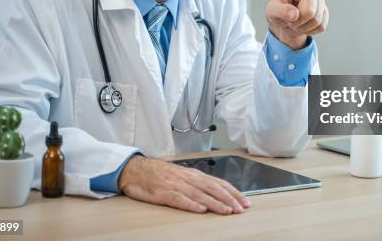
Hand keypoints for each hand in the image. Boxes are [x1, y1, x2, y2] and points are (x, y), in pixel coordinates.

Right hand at [118, 155, 249, 213]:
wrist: (136, 169)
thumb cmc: (160, 174)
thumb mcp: (183, 176)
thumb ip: (198, 183)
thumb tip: (217, 191)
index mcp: (194, 175)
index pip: (219, 183)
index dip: (233, 192)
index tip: (245, 201)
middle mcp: (188, 178)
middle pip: (213, 188)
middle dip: (229, 199)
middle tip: (241, 208)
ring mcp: (176, 185)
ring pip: (200, 194)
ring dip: (215, 203)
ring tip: (226, 211)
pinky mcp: (164, 193)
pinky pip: (179, 199)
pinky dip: (191, 204)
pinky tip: (200, 209)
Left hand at [266, 0, 332, 49]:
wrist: (285, 23)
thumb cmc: (278, 11)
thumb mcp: (272, 10)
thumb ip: (280, 10)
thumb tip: (294, 14)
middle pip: (310, 11)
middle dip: (298, 20)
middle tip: (289, 19)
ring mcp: (320, 2)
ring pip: (316, 20)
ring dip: (302, 27)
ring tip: (295, 22)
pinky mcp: (325, 14)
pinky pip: (321, 26)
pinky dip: (309, 30)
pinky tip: (304, 25)